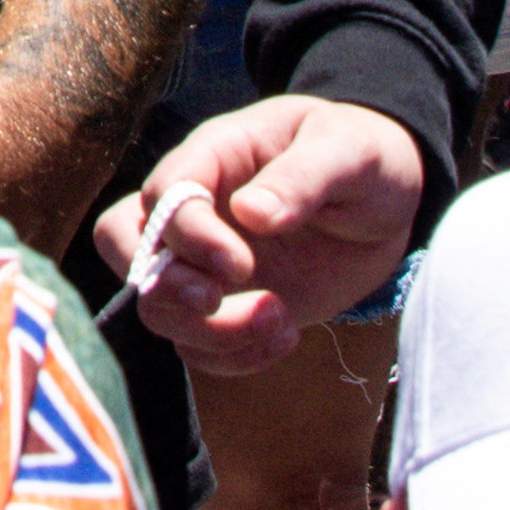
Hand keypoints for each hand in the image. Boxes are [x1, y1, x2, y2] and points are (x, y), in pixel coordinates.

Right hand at [93, 91, 425, 369]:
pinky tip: (285, 339)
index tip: (241, 265)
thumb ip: (303, 176)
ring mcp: (204, 262)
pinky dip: (231, 358)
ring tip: (281, 325)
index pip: (164, 194)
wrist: (384, 199)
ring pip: (156, 305)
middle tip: (216, 301)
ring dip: (209, 333)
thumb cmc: (362, 155)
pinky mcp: (226, 306)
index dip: (189, 235)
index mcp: (213, 156)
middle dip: (164, 286)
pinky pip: (195, 344)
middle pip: (126, 245)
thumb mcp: (348, 152)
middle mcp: (194, 209)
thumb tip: (252, 212)